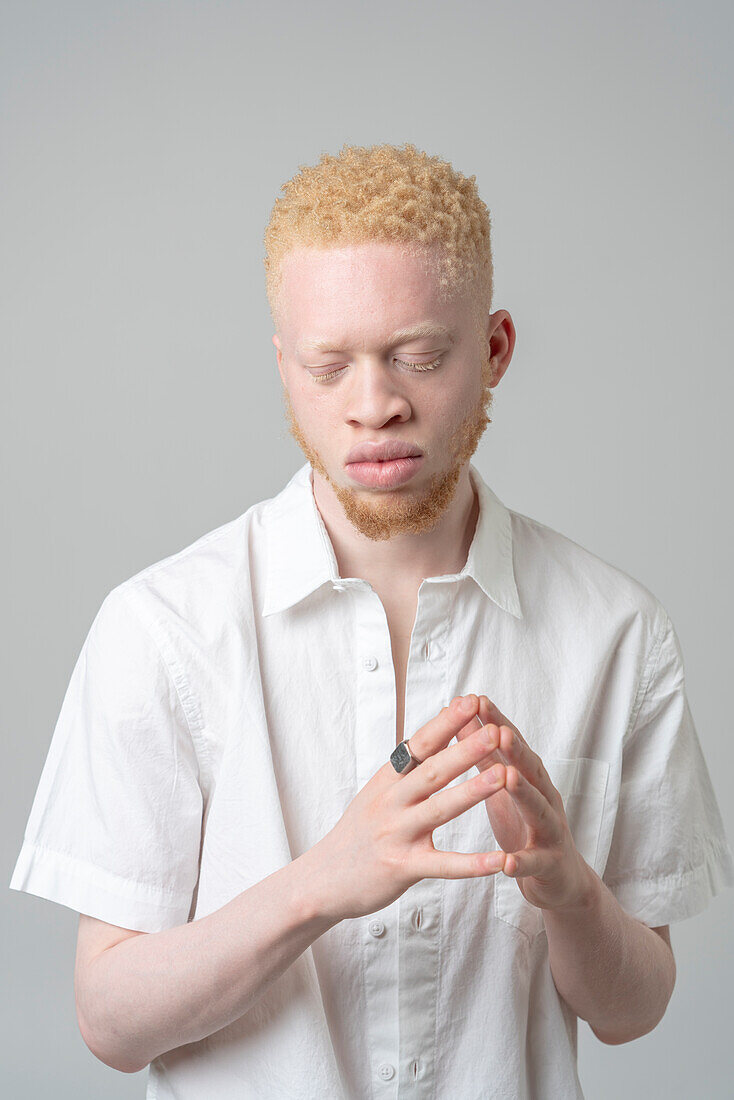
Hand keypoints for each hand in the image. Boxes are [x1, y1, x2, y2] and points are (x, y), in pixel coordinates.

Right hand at [307, 696, 508, 921]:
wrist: (322, 879)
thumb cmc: (357, 833)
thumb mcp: (377, 792)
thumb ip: (407, 766)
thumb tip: (435, 728)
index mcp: (387, 781)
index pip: (419, 745)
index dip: (446, 723)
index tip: (471, 701)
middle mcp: (391, 803)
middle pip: (433, 772)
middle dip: (465, 750)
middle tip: (495, 731)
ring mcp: (397, 835)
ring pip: (440, 809)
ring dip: (473, 791)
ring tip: (503, 775)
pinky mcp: (403, 868)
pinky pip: (443, 866)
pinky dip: (473, 865)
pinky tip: (499, 860)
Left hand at [454, 695, 591, 913]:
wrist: (560, 878)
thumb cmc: (525, 825)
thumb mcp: (504, 787)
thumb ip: (487, 755)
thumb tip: (466, 718)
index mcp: (530, 779)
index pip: (513, 746)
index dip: (498, 723)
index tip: (478, 700)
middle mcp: (545, 798)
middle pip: (531, 771)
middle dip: (516, 750)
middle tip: (499, 730)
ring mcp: (551, 831)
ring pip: (540, 810)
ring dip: (525, 794)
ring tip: (509, 778)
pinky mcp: (550, 865)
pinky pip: (536, 863)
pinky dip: (523, 863)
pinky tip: (508, 863)